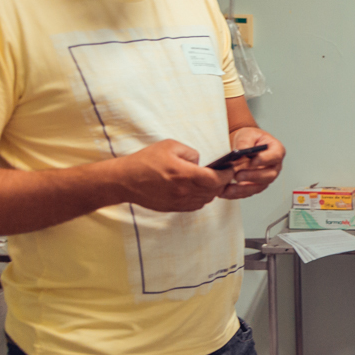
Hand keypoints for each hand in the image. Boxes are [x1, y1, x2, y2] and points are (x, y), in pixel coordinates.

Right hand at [115, 139, 233, 211]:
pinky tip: (197, 190)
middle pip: (213, 191)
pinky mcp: (174, 208)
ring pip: (206, 200)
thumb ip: (190, 152)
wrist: (125, 180)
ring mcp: (179, 201)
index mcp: (184, 174)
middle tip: (223, 174)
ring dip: (212, 191)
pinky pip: (195, 206)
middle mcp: (184, 191)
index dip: (226, 175)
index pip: (216, 179)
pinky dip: (201, 198)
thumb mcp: (169, 146)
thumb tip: (200, 161)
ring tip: (210, 181)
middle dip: (221, 182)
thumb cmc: (145, 161)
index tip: (229, 169)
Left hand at [221, 127, 285, 199]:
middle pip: (268, 175)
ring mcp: (265, 178)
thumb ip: (245, 142)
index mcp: (276, 151)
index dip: (265, 160)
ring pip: (259, 187)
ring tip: (230, 188)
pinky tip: (226, 192)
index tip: (253, 161)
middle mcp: (274, 167)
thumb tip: (240, 151)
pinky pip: (248, 192)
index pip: (275, 156)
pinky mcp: (255, 185)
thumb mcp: (248, 134)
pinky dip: (237, 194)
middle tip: (238, 175)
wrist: (244, 146)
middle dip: (252, 177)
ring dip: (244, 189)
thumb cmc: (250, 138)